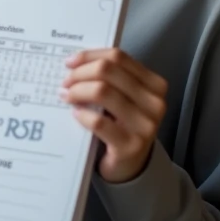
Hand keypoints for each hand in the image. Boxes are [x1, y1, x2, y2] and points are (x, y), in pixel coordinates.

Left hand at [60, 48, 167, 183]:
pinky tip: (76, 114)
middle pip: (107, 70)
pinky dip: (82, 114)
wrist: (131, 164)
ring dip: (77, 92)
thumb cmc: (121, 124)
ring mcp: (146, 125)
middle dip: (79, 74)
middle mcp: (154, 102)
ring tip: (66, 97)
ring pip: (102, 91)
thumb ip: (109, 78)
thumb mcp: (123, 97)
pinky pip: (98, 121)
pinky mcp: (131, 146)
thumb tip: (74, 62)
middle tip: (65, 83)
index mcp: (154, 84)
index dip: (89, 56)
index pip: (118, 56)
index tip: (69, 62)